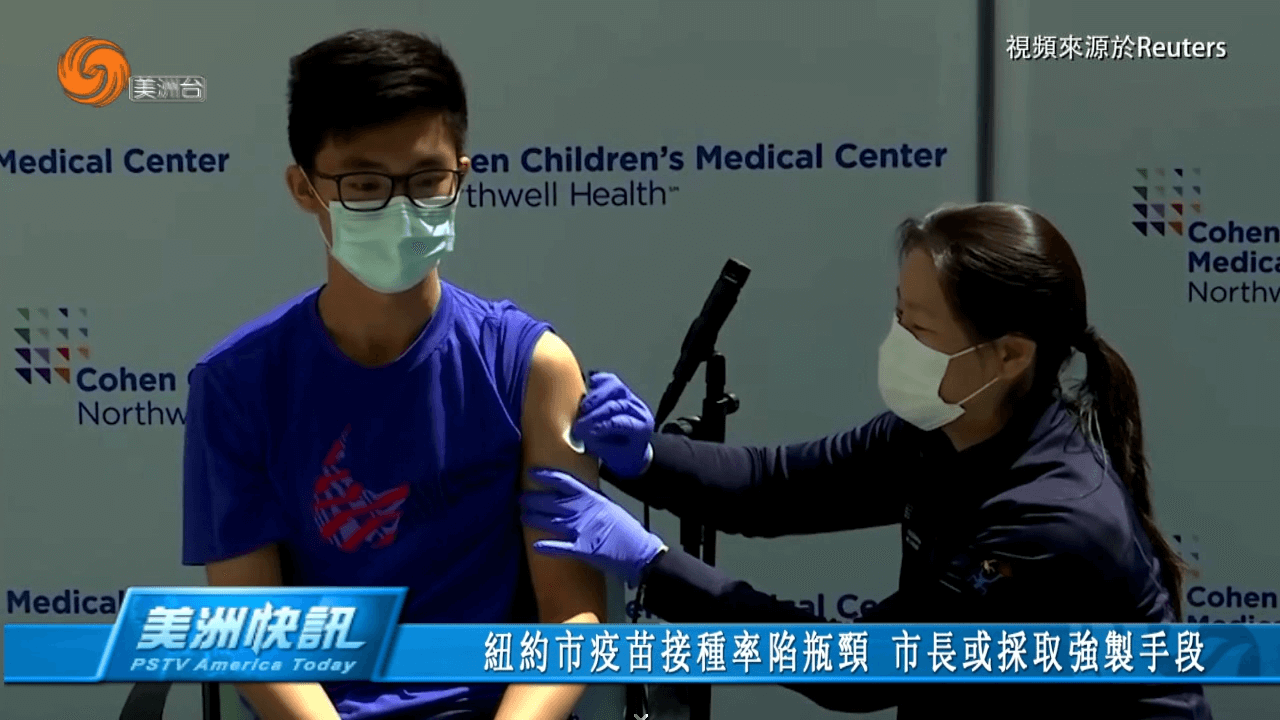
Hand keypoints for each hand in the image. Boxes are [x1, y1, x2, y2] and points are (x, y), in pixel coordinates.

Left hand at [520, 468, 664, 586]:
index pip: (565, 482)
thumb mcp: (608, 506)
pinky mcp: (584, 549)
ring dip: (534, 518)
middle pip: (553, 501)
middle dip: (534, 499)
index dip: (547, 476)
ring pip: (552, 521)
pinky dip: (547, 545)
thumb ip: (590, 499)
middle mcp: (585, 511)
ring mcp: (583, 529)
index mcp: (592, 498)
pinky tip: (535, 544)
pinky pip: (561, 546)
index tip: (532, 472)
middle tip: (519, 497)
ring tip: (522, 516)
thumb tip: (574, 492)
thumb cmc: (624, 528)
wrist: (640, 550)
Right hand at [572, 372, 654, 477]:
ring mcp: (630, 397)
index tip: (584, 433)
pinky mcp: (620, 390)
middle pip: (617, 404)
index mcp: (642, 428)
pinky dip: (597, 382)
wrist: (632, 450)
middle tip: (579, 425)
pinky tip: (587, 388)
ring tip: (582, 408)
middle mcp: (639, 409)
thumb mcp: (614, 458)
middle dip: (595, 414)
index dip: (601, 426)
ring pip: (615, 386)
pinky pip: (609, 380)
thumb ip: (600, 445)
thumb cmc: (624, 456)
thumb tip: (583, 433)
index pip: (622, 422)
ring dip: (595, 397)